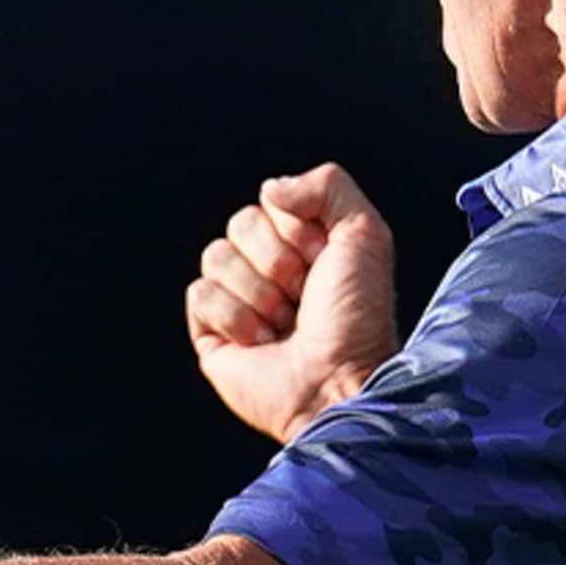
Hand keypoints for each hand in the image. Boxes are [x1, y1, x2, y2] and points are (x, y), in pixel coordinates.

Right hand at [185, 165, 399, 443]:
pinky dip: (235, 318)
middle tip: (303, 296)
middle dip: (277, 261)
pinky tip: (260, 343)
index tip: (324, 262)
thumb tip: (270, 189)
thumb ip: (328, 185)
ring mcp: (237, 298)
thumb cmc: (357, 316)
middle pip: (240, 223)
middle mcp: (268, 266)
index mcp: (303, 241)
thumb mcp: (365, 234)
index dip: (298, 229)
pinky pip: (200, 293)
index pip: (272, 200)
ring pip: (216, 255)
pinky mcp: (210, 331)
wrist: (337, 379)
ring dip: (259, 293)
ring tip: (284, 324)